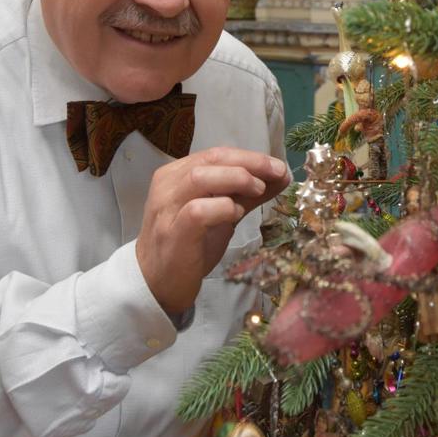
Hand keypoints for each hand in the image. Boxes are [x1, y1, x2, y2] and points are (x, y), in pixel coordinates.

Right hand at [135, 147, 289, 314]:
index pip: (216, 154)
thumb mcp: (221, 213)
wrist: (156, 282)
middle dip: (250, 163)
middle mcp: (168, 185)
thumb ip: (246, 193)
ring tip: (259, 190)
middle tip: (277, 174)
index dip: (250, 157)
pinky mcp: (172, 233)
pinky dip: (222, 208)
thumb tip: (281, 176)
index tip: (278, 167)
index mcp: (177, 174)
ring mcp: (167, 208)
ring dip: (236, 179)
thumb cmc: (189, 244)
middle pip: (211, 159)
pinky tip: (236, 214)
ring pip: (200, 177)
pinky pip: (197, 211)